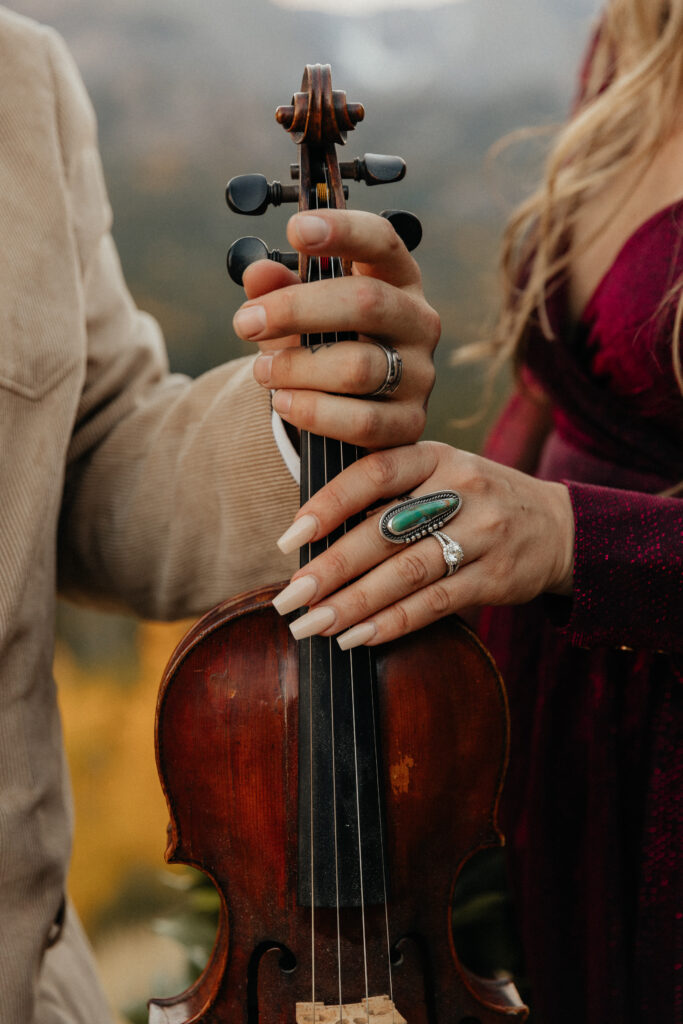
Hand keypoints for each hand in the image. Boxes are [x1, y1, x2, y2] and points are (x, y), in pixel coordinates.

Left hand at [231, 209, 439, 448]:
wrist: (348, 411)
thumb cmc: (326, 345)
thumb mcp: (299, 313)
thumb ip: (278, 290)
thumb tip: (258, 274)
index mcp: (397, 279)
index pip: (382, 241)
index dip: (343, 230)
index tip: (295, 229)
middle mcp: (418, 322)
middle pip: (366, 302)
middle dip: (296, 309)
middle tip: (246, 322)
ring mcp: (419, 375)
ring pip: (357, 367)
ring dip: (296, 368)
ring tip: (263, 371)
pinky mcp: (409, 424)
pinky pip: (361, 421)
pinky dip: (314, 412)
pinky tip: (285, 403)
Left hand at [270, 441, 574, 647]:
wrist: (558, 527)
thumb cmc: (476, 500)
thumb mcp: (440, 473)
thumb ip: (388, 491)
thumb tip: (313, 535)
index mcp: (435, 456)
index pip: (374, 473)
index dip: (328, 505)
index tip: (289, 540)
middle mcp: (461, 489)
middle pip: (384, 532)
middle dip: (330, 569)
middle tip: (288, 599)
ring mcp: (483, 533)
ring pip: (407, 572)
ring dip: (354, 603)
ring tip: (312, 625)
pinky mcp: (496, 576)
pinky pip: (436, 603)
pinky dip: (393, 623)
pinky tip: (357, 637)